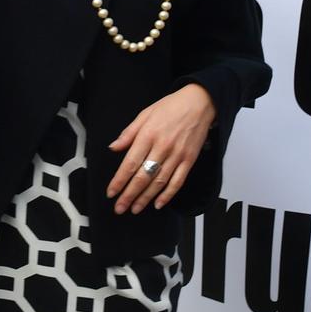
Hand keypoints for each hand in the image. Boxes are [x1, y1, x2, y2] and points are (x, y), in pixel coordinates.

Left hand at [106, 84, 216, 213]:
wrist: (199, 103)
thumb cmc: (171, 107)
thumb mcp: (145, 114)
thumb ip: (129, 133)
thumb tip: (113, 147)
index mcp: (148, 135)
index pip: (130, 163)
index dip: (119, 180)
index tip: (111, 192)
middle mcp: (162, 147)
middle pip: (143, 177)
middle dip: (129, 195)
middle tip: (119, 208)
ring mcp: (177, 155)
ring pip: (159, 182)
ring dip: (145, 198)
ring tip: (135, 209)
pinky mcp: (189, 160)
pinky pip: (177, 181)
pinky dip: (168, 195)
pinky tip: (158, 204)